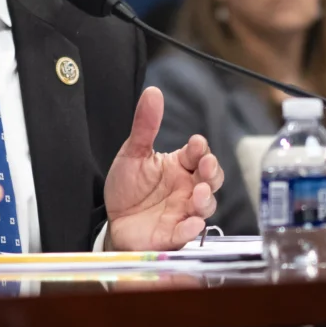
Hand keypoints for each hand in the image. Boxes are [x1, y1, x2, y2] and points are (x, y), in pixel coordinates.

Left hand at [104, 87, 224, 250]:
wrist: (113, 219)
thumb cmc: (128, 187)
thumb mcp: (133, 153)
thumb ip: (145, 125)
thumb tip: (153, 92)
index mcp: (179, 166)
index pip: (197, 154)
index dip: (200, 149)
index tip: (196, 143)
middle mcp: (186, 188)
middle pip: (211, 179)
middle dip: (212, 172)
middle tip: (206, 165)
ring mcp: (183, 211)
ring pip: (204, 206)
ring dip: (205, 199)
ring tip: (197, 193)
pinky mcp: (173, 234)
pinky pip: (187, 233)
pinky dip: (191, 229)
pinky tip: (190, 223)